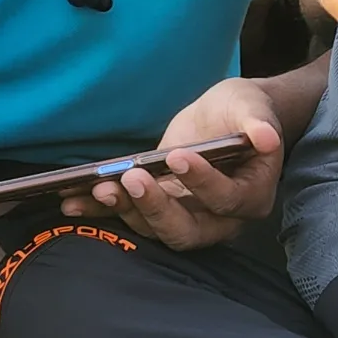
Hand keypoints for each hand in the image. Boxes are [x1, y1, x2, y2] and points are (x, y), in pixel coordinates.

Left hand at [64, 77, 283, 250]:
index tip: (177, 156)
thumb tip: (265, 137)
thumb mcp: (252, 106)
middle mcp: (219, 219)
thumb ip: (257, 122)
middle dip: (156, 209)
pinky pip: (130, 218)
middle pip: (186, 230)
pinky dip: (101, 212)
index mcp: (251, 195)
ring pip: (155, 229)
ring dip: (125, 211)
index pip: (226, 199)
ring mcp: (185, 217)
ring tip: (99, 187)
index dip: (201, 183)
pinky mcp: (157, 208)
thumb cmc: (244, 112)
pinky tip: (72, 202)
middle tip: (131, 179)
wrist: (228, 118)